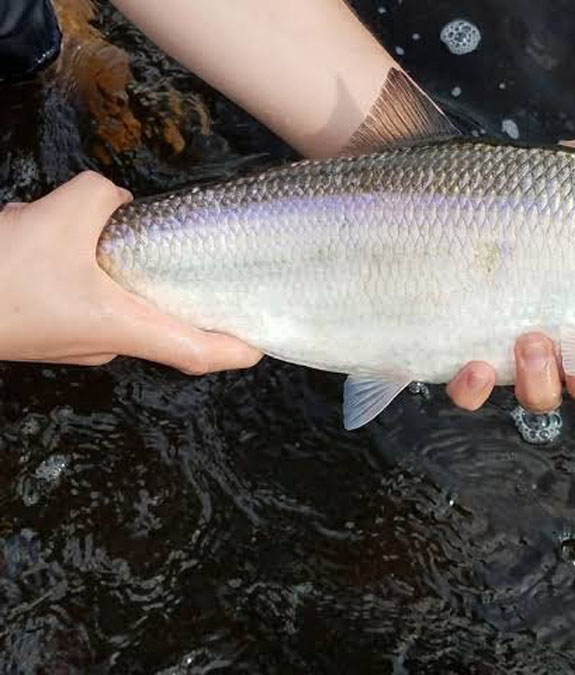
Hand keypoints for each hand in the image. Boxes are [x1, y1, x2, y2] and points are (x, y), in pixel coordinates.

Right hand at [0, 171, 261, 372]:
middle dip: (181, 293)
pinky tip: (67, 244)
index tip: (263, 344)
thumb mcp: (67, 210)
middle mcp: (109, 341)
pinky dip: (94, 275)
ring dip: (127, 273)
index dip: (235, 350)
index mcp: (124, 325)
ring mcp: (79, 342)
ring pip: (123, 305)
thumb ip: (106, 198)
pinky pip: (91, 301)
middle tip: (209, 268)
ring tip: (111, 237)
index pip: (197, 352)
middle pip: (165, 325)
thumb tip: (117, 205)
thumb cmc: (5, 270)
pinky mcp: (54, 332)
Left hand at [447, 121, 574, 411]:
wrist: (420, 193)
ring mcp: (511, 348)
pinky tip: (473, 365)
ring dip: (545, 380)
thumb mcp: (561, 164)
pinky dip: (475, 388)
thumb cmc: (506, 186)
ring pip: (543, 395)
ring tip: (531, 339)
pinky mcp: (460, 355)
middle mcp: (562, 329)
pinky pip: (471, 393)